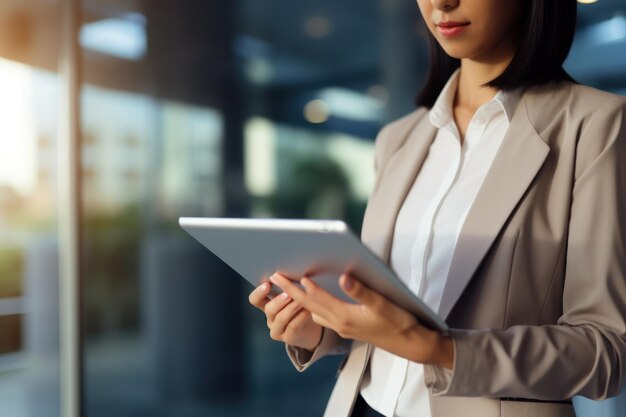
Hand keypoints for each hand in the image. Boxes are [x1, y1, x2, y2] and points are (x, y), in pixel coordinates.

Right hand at [248, 280, 322, 350]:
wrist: (310, 330)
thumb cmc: (300, 307)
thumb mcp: (292, 297)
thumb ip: (288, 288)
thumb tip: (292, 272)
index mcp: (266, 305)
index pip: (255, 300)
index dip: (259, 293)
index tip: (267, 284)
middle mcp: (269, 318)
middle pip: (268, 309)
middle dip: (278, 301)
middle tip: (288, 294)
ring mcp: (277, 329)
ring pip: (280, 319)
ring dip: (290, 309)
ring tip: (300, 301)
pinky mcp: (288, 338)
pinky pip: (292, 327)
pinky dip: (300, 317)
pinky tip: (308, 311)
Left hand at [270, 273, 453, 367]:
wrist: (410, 343)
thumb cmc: (398, 322)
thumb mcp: (382, 304)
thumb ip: (361, 290)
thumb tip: (344, 277)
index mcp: (345, 316)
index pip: (314, 299)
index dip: (298, 286)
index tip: (283, 274)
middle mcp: (340, 323)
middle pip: (308, 305)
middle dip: (290, 291)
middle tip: (275, 277)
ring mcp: (343, 327)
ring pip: (315, 312)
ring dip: (300, 300)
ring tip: (289, 287)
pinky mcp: (349, 328)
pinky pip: (324, 316)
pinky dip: (314, 307)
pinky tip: (314, 300)